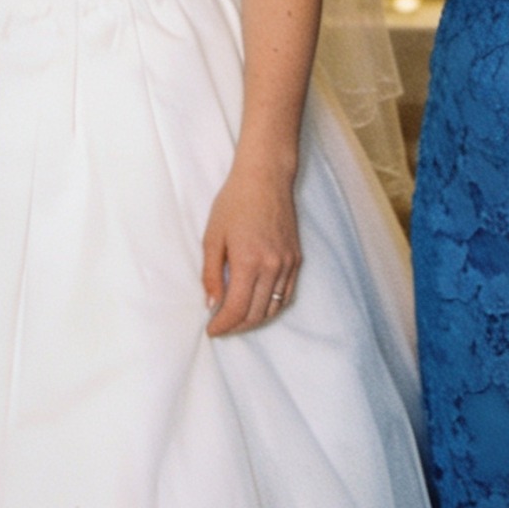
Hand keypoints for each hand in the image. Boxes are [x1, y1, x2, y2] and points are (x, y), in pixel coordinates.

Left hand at [203, 158, 300, 335]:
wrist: (266, 177)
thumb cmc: (235, 202)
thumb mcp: (212, 236)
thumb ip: (211, 274)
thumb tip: (212, 304)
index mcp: (249, 262)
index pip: (237, 309)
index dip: (223, 325)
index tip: (211, 330)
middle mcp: (272, 267)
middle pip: (256, 314)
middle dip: (236, 326)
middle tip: (221, 326)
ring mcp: (288, 264)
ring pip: (273, 308)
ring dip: (254, 319)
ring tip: (237, 319)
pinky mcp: (297, 259)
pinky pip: (286, 295)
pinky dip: (272, 306)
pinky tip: (258, 305)